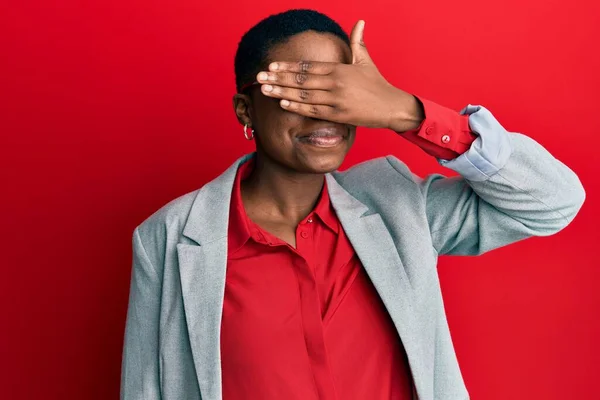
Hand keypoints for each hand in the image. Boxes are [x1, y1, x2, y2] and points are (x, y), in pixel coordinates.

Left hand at [257, 20, 423, 131]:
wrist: (392, 107)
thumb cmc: (377, 84)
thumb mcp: (366, 61)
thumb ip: (358, 42)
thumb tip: (360, 22)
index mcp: (339, 69)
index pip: (308, 66)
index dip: (288, 66)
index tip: (271, 66)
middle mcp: (336, 83)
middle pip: (301, 80)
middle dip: (278, 79)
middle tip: (260, 77)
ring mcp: (336, 100)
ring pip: (304, 95)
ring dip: (282, 93)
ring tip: (265, 90)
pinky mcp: (338, 115)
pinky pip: (314, 111)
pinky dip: (298, 107)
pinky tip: (283, 104)